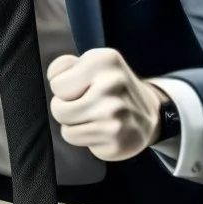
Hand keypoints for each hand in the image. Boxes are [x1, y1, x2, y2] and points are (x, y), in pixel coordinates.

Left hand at [47, 48, 166, 161]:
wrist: (149, 112)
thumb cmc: (110, 86)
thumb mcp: (90, 63)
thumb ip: (64, 65)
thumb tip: (53, 76)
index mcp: (104, 61)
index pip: (56, 85)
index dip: (63, 88)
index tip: (81, 87)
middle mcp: (113, 86)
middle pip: (58, 109)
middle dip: (66, 108)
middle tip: (86, 104)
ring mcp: (116, 115)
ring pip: (66, 129)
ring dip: (74, 125)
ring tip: (94, 117)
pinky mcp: (118, 141)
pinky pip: (79, 142)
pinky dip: (85, 138)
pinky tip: (102, 129)